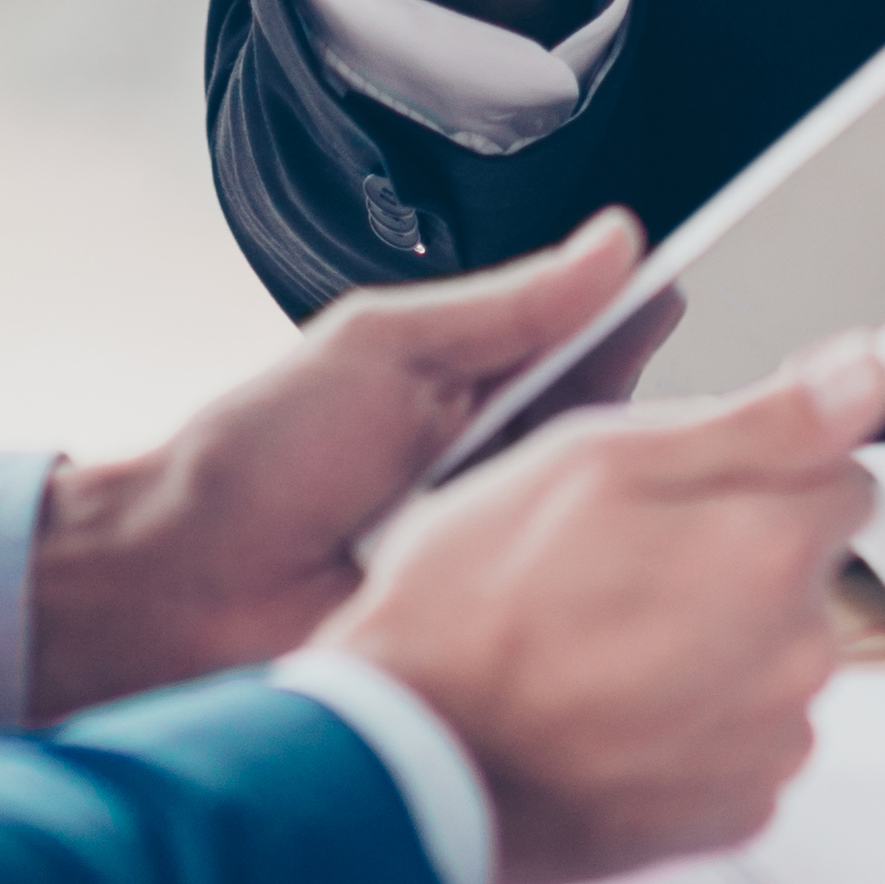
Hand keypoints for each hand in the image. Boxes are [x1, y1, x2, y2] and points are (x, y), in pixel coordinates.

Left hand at [18, 215, 661, 712]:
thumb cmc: (257, 462)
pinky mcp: (504, 640)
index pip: (596, 354)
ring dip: (642, 504)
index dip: (646, 329)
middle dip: (664, 419)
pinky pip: (575, 611)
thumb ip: (507, 305)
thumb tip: (614, 243)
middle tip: (705, 389)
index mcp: (479, 397)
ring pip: (614, 528)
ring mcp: (506, 563)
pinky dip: (607, 589)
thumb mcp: (387, 348)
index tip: (694, 293)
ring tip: (688, 472)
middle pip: (621, 442)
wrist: (179, 593)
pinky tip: (650, 565)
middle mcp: (504, 479)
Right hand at [324, 347, 884, 883]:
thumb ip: (758, 419)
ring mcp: (768, 744)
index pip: (846, 474)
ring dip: (716, 646)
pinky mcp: (735, 812)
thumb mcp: (597, 460)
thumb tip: (865, 375)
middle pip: (807, 572)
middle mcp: (794, 653)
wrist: (407, 756)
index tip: (700, 492)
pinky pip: (745, 743)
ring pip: (775, 659)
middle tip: (621, 571)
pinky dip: (696, 726)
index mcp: (771, 548)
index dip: (767, 471)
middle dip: (737, 559)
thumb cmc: (472, 608)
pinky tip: (615, 712)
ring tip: (603, 648)